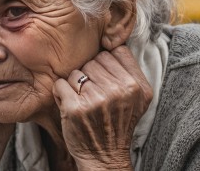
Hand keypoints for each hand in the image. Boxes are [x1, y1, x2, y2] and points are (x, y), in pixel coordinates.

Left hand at [53, 46, 152, 169]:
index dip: (106, 63)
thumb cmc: (118, 123)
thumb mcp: (139, 98)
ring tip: (83, 100)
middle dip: (90, 74)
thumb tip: (114, 42)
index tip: (105, 77)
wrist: (105, 156)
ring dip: (75, 84)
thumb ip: (131, 70)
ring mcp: (96, 99)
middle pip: (94, 60)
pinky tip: (71, 105)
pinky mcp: (75, 108)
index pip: (115, 52)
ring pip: (76, 71)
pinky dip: (61, 93)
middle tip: (94, 93)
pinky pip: (60, 84)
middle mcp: (119, 91)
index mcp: (136, 85)